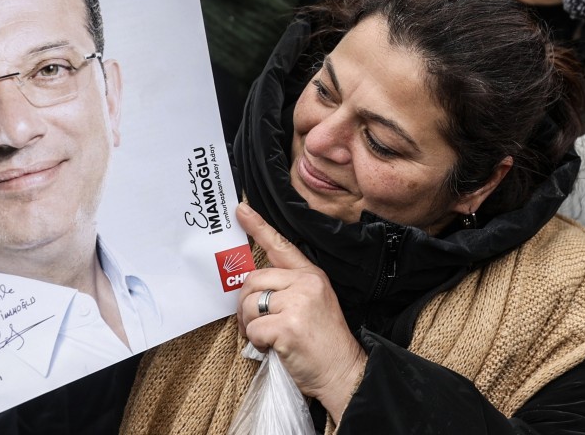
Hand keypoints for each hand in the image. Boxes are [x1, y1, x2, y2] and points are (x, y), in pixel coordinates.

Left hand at [236, 202, 366, 421]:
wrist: (344, 374)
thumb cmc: (322, 344)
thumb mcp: (312, 305)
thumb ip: (287, 290)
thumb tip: (250, 288)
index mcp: (312, 276)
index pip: (280, 245)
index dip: (258, 227)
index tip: (240, 210)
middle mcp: (306, 283)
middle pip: (252, 280)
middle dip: (244, 306)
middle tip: (254, 325)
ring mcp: (298, 302)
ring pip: (249, 305)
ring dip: (249, 326)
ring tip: (267, 339)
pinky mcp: (288, 325)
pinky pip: (253, 329)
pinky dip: (257, 343)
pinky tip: (275, 348)